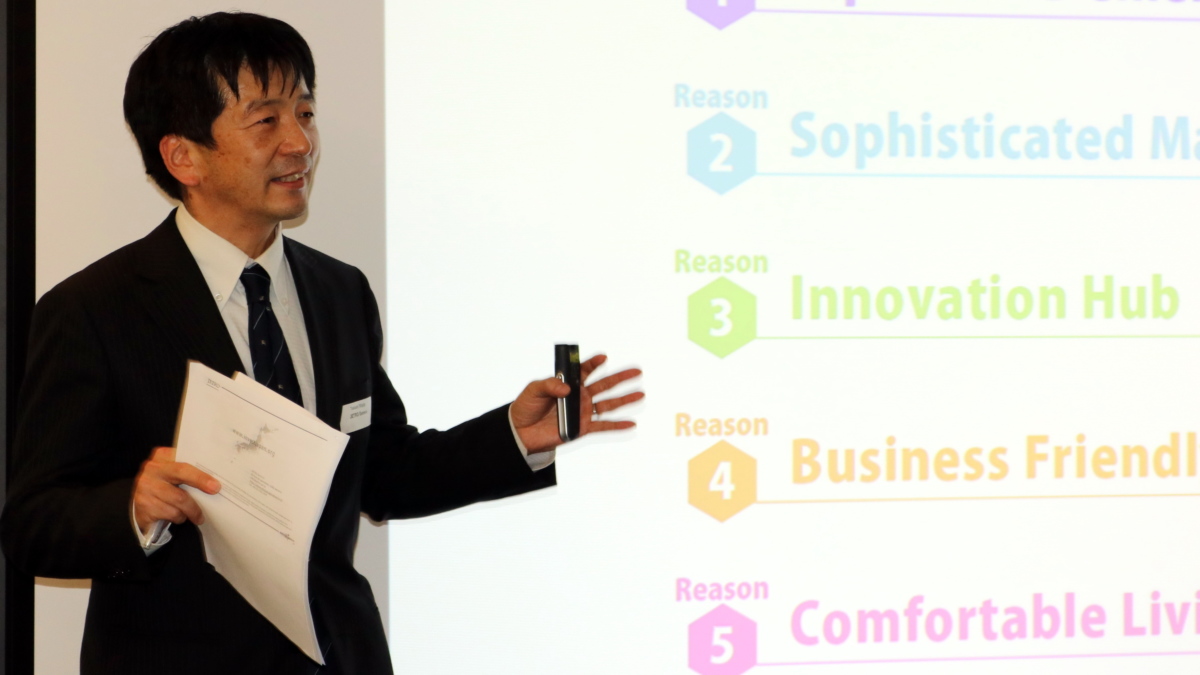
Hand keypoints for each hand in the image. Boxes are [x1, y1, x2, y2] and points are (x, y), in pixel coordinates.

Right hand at [131, 446, 220, 531]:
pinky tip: (179, 517)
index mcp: (161, 457)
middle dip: (200, 483)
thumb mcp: (173, 474)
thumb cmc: (164, 487)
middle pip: (180, 475)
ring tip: (197, 515)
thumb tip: (214, 480)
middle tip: (214, 491)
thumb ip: (188, 471)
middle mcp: (151, 470)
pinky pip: (170, 513)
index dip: (200, 474)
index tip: (215, 484)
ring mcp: (145, 488)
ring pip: (178, 499)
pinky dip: (180, 517)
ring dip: (192, 509)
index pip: (184, 463)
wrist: (142, 506)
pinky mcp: (144, 506)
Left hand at [511, 354, 643, 452]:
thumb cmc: (527, 406)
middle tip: (637, 371)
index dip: (594, 363)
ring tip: (641, 394)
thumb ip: (549, 385)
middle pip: (604, 384)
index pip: (585, 370)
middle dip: (621, 377)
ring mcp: (583, 411)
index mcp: (569, 383)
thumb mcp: (533, 390)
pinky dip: (617, 425)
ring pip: (608, 404)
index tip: (603, 357)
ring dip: (625, 399)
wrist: (522, 431)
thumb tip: (568, 389)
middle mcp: (580, 396)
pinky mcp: (582, 428)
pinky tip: (631, 423)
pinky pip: (603, 426)